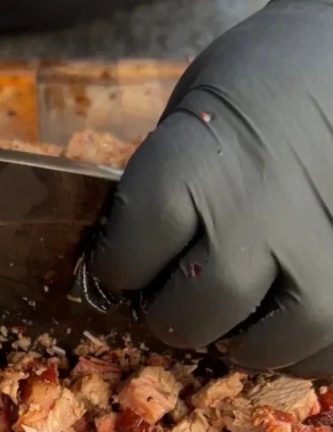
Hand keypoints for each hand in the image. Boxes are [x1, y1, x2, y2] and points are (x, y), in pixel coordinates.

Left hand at [93, 0, 332, 377]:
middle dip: (175, 311)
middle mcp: (262, 209)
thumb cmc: (265, 81)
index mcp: (202, 159)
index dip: (119, 265)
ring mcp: (320, 246)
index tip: (124, 263)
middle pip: (195, 309)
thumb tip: (134, 264)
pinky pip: (323, 348)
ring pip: (264, 345)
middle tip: (182, 295)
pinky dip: (298, 350)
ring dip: (241, 340)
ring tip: (239, 314)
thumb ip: (163, 187)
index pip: (131, 251)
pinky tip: (286, 318)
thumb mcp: (194, 110)